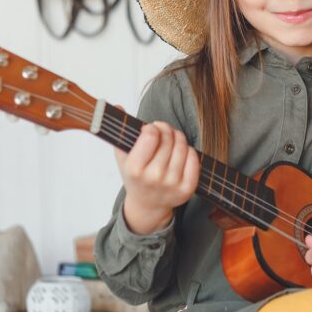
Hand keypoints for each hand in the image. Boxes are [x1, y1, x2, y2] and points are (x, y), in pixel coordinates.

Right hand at [114, 119, 199, 233]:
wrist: (147, 205)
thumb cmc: (135, 177)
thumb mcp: (122, 156)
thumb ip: (120, 131)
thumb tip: (117, 107)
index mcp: (135, 169)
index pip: (151, 135)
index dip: (152, 127)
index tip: (150, 130)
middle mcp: (154, 177)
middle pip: (168, 138)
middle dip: (166, 130)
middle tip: (162, 132)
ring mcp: (172, 184)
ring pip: (182, 146)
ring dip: (178, 138)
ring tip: (171, 140)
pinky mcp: (187, 189)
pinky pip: (194, 158)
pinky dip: (188, 151)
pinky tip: (180, 153)